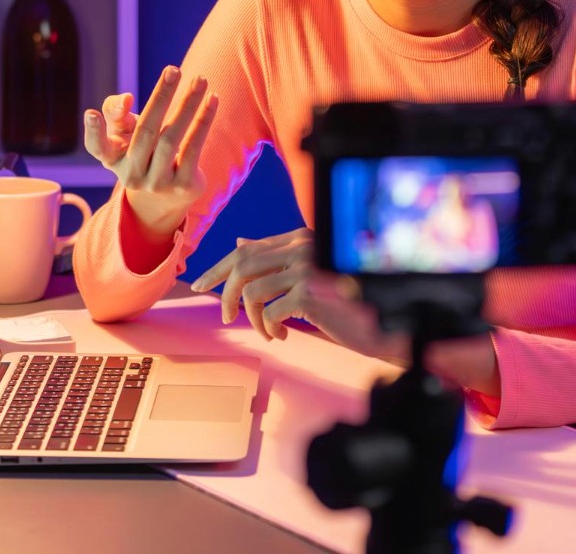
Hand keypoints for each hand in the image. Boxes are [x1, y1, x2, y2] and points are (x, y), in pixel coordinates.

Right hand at [82, 65, 218, 236]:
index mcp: (112, 159)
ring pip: (172, 138)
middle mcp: (131, 174)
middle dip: (160, 98)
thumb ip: (116, 112)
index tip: (91, 113)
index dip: (94, 131)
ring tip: (200, 80)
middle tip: (174, 69)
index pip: (98, 147)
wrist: (164, 198)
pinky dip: (203, 121)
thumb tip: (125, 100)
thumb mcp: (123, 134)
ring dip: (188, 105)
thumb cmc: (140, 152)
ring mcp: (157, 183)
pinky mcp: (182, 187)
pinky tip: (212, 100)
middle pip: (146, 132)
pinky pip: (193, 148)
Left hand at [191, 229, 406, 361]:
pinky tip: (283, 336)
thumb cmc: (340, 301)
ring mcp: (306, 268)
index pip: (246, 248)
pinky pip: (268, 313)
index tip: (198, 284)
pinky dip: (269, 329)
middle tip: (225, 317)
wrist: (377, 324)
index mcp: (299, 238)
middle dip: (225, 294)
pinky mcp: (309, 293)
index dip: (218, 268)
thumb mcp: (304, 276)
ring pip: (251, 292)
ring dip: (252, 319)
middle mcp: (302, 246)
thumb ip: (274, 257)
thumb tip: (238, 243)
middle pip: (242, 266)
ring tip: (267, 332)